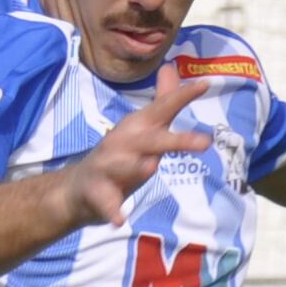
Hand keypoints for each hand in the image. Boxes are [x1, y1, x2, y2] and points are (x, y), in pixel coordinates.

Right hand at [71, 60, 215, 224]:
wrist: (78, 186)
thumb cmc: (119, 153)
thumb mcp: (142, 126)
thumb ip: (162, 100)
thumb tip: (172, 67)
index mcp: (138, 128)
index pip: (164, 108)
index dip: (183, 96)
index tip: (207, 84)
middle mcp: (124, 143)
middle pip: (153, 140)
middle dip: (177, 140)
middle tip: (206, 143)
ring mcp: (109, 167)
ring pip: (127, 167)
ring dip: (138, 167)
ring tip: (149, 167)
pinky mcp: (98, 193)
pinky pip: (107, 203)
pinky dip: (112, 210)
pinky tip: (119, 219)